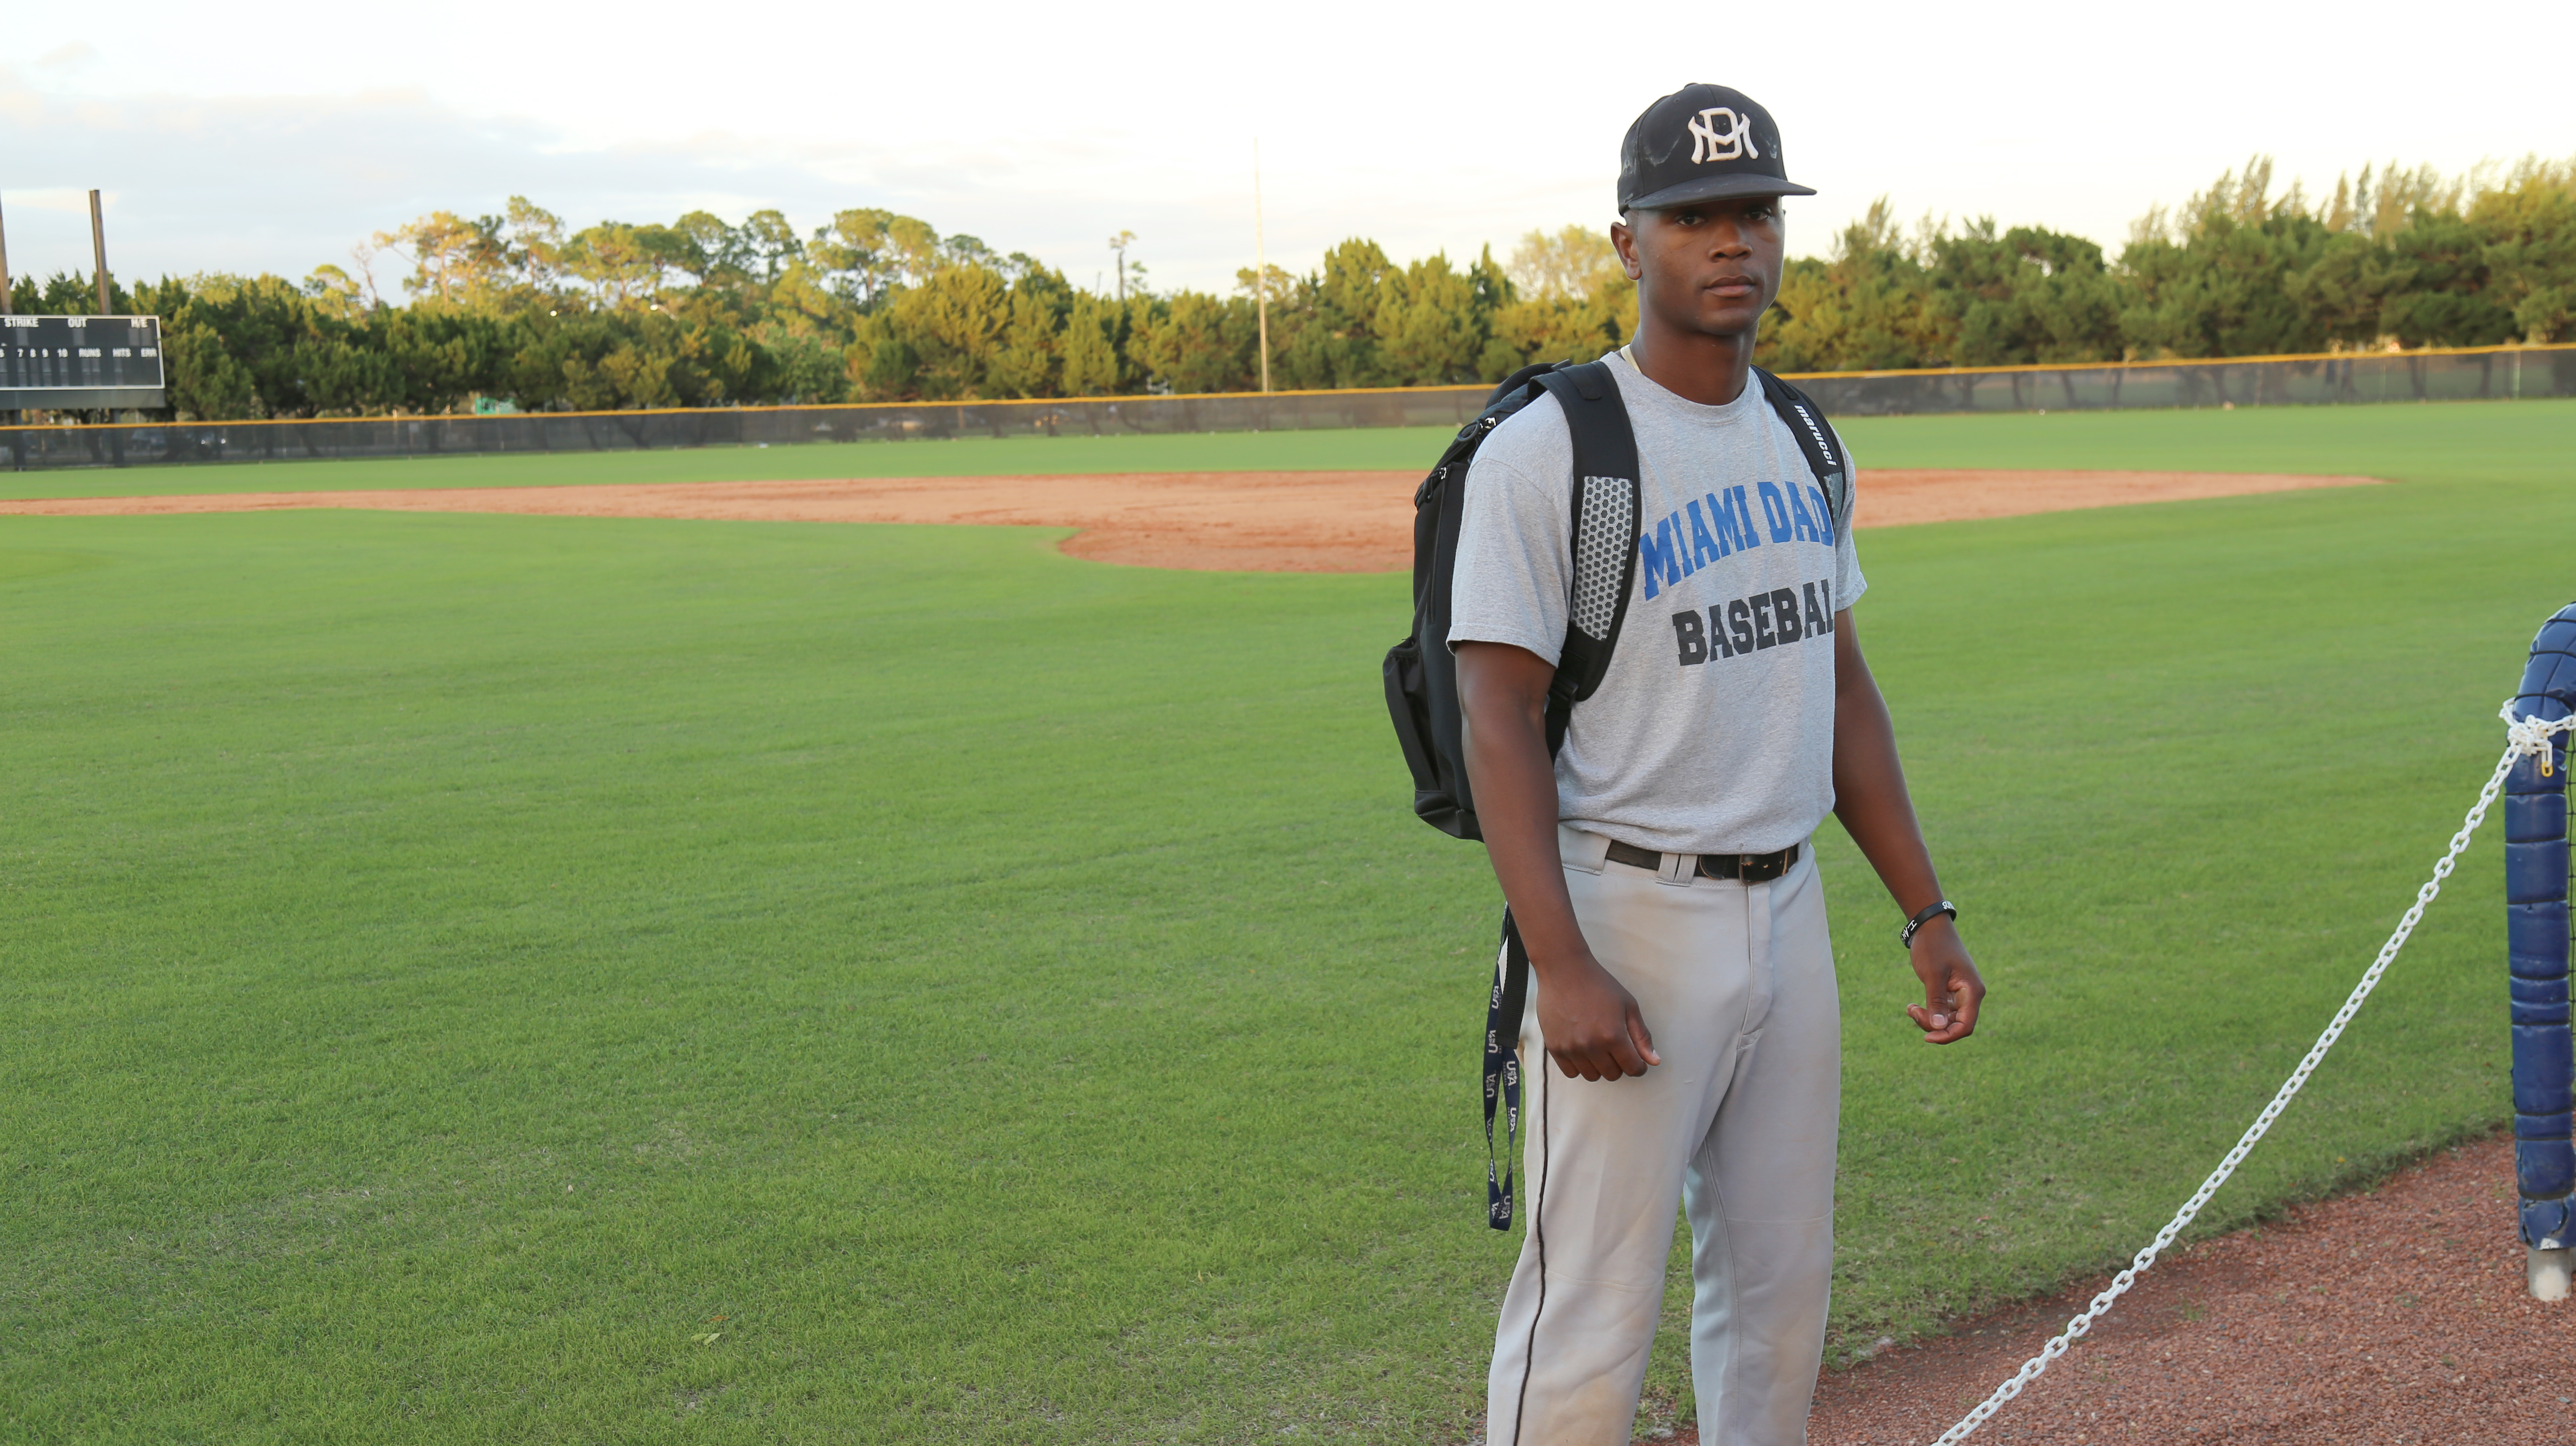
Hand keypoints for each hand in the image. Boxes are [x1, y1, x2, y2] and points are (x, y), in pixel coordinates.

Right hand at [1534, 955, 1660, 1080]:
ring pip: (1592, 1076)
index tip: (1636, 1060)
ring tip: (1597, 1046)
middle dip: (1619, 1065)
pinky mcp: (1554, 1047)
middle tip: (1615, 1047)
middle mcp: (1592, 1046)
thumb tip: (1654, 1061)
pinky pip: (1571, 1072)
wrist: (1564, 971)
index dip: (1639, 1066)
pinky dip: (1579, 1066)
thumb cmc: (1599, 985)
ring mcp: (1571, 1048)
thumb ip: (1642, 1036)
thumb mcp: (1628, 1006)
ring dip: (1599, 1066)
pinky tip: (1582, 1049)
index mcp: (1613, 1036)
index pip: (1633, 1069)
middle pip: (1613, 1075)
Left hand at [1905, 915, 1982, 1043]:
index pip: (1965, 1026)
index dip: (1948, 1036)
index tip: (1926, 1037)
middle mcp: (1970, 995)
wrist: (1929, 926)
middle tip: (1912, 1011)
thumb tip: (1938, 1028)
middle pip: (1955, 1025)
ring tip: (1910, 1008)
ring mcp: (1960, 994)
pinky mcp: (1950, 991)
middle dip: (1933, 1025)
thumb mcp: (1933, 975)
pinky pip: (1941, 1011)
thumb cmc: (1933, 947)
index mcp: (1972, 992)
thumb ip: (1936, 1002)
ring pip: (1947, 1020)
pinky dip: (1928, 1011)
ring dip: (1928, 1019)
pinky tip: (1913, 1006)